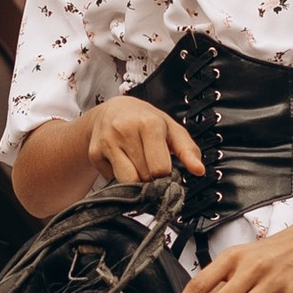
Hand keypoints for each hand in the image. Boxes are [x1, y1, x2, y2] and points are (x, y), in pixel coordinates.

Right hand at [83, 96, 204, 188]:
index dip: (165, 175)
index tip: (164, 170)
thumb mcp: (171, 129)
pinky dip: (119, 177)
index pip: (159, 169)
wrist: (111, 111)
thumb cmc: (145, 120)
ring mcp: (107, 142)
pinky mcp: (94, 153)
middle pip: (143, 177)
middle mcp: (124, 130)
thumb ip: (188, 150)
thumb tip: (199, 170)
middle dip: (150, 178)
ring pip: (126, 182)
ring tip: (138, 166)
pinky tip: (122, 161)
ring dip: (135, 181)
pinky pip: (112, 180)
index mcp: (148, 124)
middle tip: (150, 166)